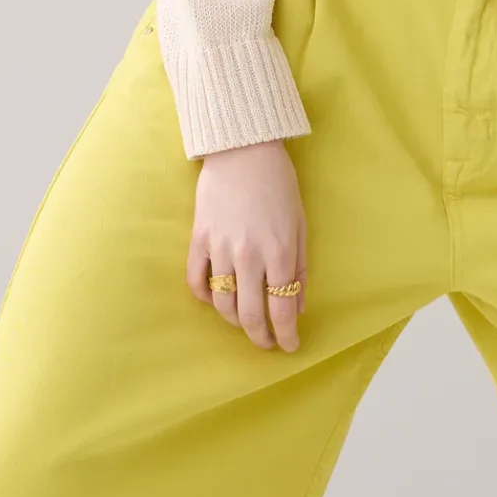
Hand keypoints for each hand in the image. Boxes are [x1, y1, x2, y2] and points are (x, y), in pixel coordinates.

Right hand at [187, 139, 307, 349]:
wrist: (242, 150)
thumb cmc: (278, 185)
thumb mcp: (299, 225)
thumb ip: (299, 269)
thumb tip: (296, 306)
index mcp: (279, 252)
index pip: (281, 309)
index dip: (286, 335)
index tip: (289, 346)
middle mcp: (248, 256)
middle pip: (250, 314)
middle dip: (259, 337)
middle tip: (266, 343)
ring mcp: (219, 248)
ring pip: (222, 304)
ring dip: (234, 321)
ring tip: (244, 322)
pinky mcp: (198, 239)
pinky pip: (196, 280)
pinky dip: (205, 296)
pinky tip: (216, 299)